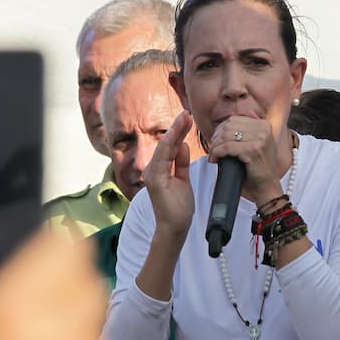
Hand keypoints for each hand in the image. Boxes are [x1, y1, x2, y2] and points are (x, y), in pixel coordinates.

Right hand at [143, 110, 194, 236]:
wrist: (174, 227)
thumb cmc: (178, 207)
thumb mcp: (183, 180)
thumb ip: (181, 162)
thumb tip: (183, 145)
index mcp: (160, 168)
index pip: (171, 146)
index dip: (179, 131)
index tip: (188, 118)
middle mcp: (153, 168)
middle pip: (167, 143)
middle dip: (177, 127)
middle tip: (187, 113)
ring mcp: (152, 173)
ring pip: (165, 147)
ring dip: (175, 132)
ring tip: (184, 117)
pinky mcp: (155, 179)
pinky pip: (164, 158)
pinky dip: (170, 144)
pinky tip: (177, 134)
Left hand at [208, 115, 283, 204]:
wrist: (267, 188)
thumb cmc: (258, 170)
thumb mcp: (255, 145)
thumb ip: (244, 134)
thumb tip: (220, 129)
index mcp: (264, 125)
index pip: (234, 120)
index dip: (220, 130)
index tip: (215, 142)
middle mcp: (263, 129)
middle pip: (229, 126)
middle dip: (216, 138)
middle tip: (212, 150)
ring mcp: (260, 139)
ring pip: (226, 135)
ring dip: (215, 146)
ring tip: (213, 156)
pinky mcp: (253, 150)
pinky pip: (227, 147)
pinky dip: (217, 152)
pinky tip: (214, 159)